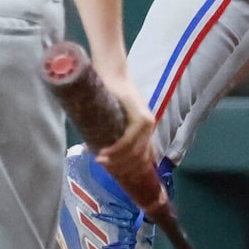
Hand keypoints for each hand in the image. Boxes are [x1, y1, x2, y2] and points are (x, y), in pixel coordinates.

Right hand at [98, 88, 165, 211]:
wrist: (111, 74)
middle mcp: (149, 127)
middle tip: (101, 166)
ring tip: (99, 161)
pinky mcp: (141, 117)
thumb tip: (102, 155)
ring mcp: (147, 122)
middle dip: (119, 167)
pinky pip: (129, 141)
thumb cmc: (108, 94)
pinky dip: (116, 150)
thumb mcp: (112, 118)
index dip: (128, 170)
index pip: (142, 158)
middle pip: (138, 158)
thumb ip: (113, 133)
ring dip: (116, 160)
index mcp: (144, 130)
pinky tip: (104, 154)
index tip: (113, 175)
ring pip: (134, 152)